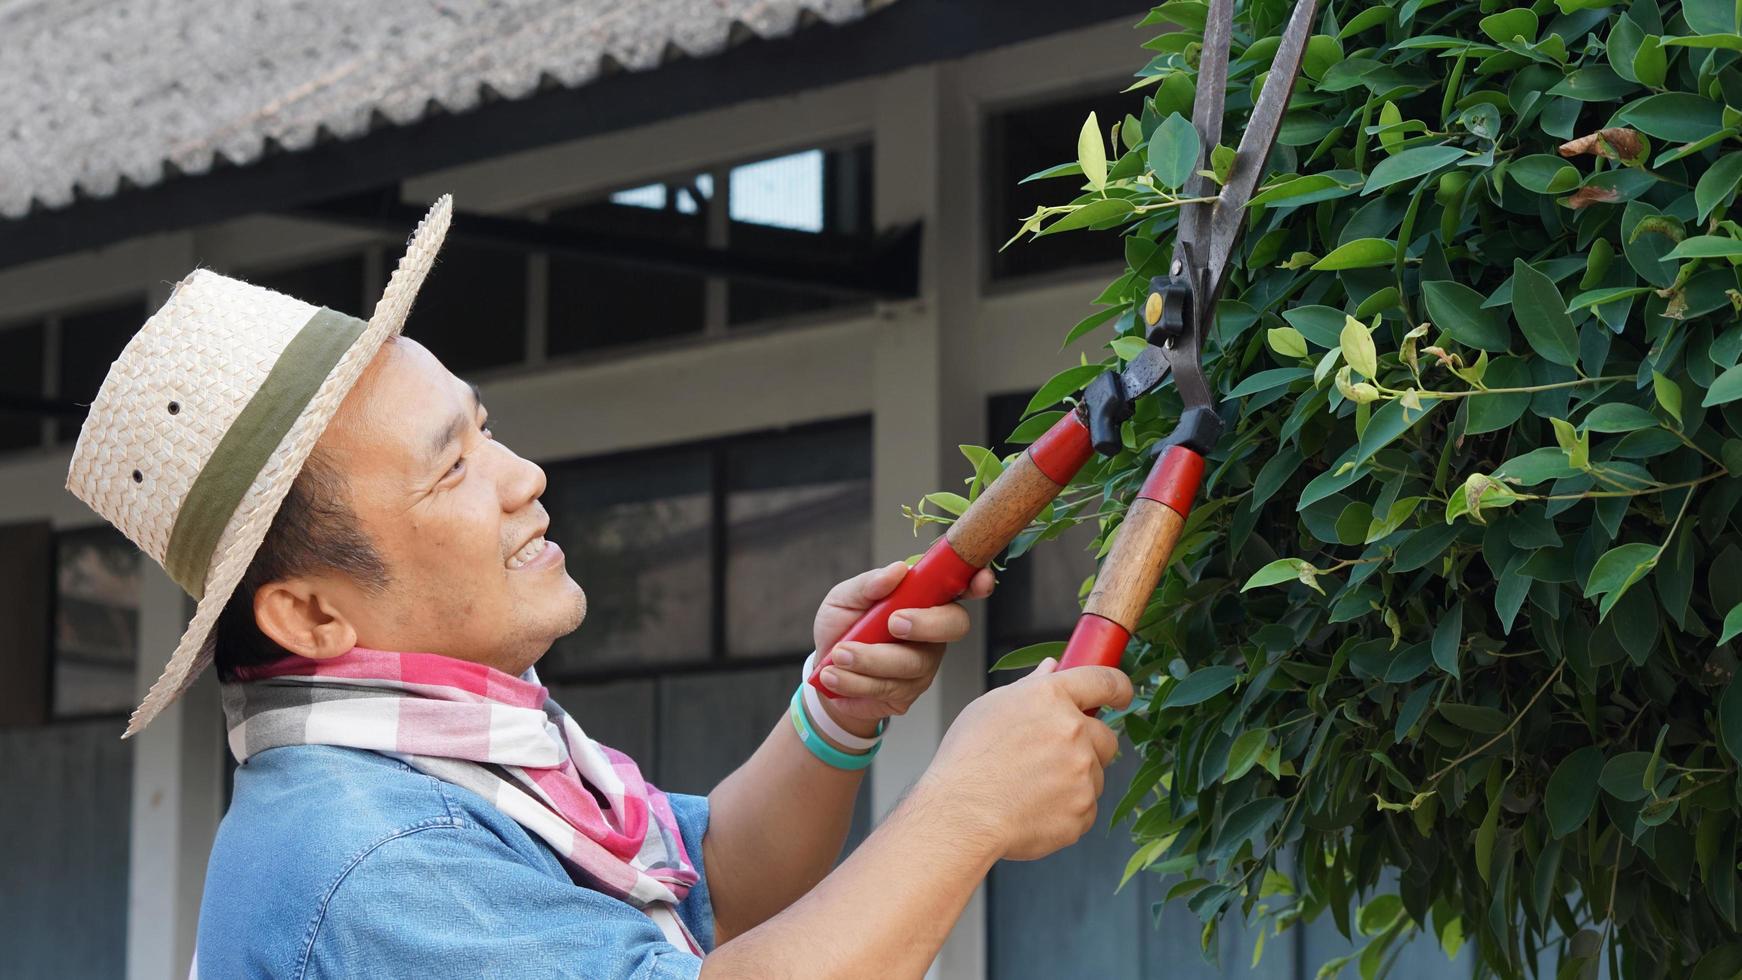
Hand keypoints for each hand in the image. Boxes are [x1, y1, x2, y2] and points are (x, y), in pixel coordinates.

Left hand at [810, 561, 996, 733]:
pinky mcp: (909, 693)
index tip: (980, 580)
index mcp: (922, 597)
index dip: (977, 583)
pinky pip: (889, 689)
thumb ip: (868, 584)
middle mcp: (932, 630)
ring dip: (871, 659)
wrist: (824, 671)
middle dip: (925, 624)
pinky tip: (834, 676)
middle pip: (953, 625)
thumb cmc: (842, 627)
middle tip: (892, 623)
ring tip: (838, 655)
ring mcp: (925, 664)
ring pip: (913, 663)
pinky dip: (856, 682)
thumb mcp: (844, 598)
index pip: (960, 586)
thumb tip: (897, 571)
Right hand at [920, 658, 1132, 860]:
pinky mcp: (1084, 811)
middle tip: (1053, 758)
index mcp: (1051, 698)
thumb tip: (1052, 668)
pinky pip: (1086, 807)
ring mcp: (1082, 774)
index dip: (1118, 688)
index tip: (1121, 696)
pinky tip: (1034, 808)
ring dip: (1074, 779)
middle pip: (1107, 736)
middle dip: (1089, 745)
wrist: (960, 816)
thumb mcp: (991, 707)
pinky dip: (1067, 809)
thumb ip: (1030, 686)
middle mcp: (1074, 731)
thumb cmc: (966, 760)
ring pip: (1094, 774)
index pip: (1105, 680)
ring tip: (1031, 787)